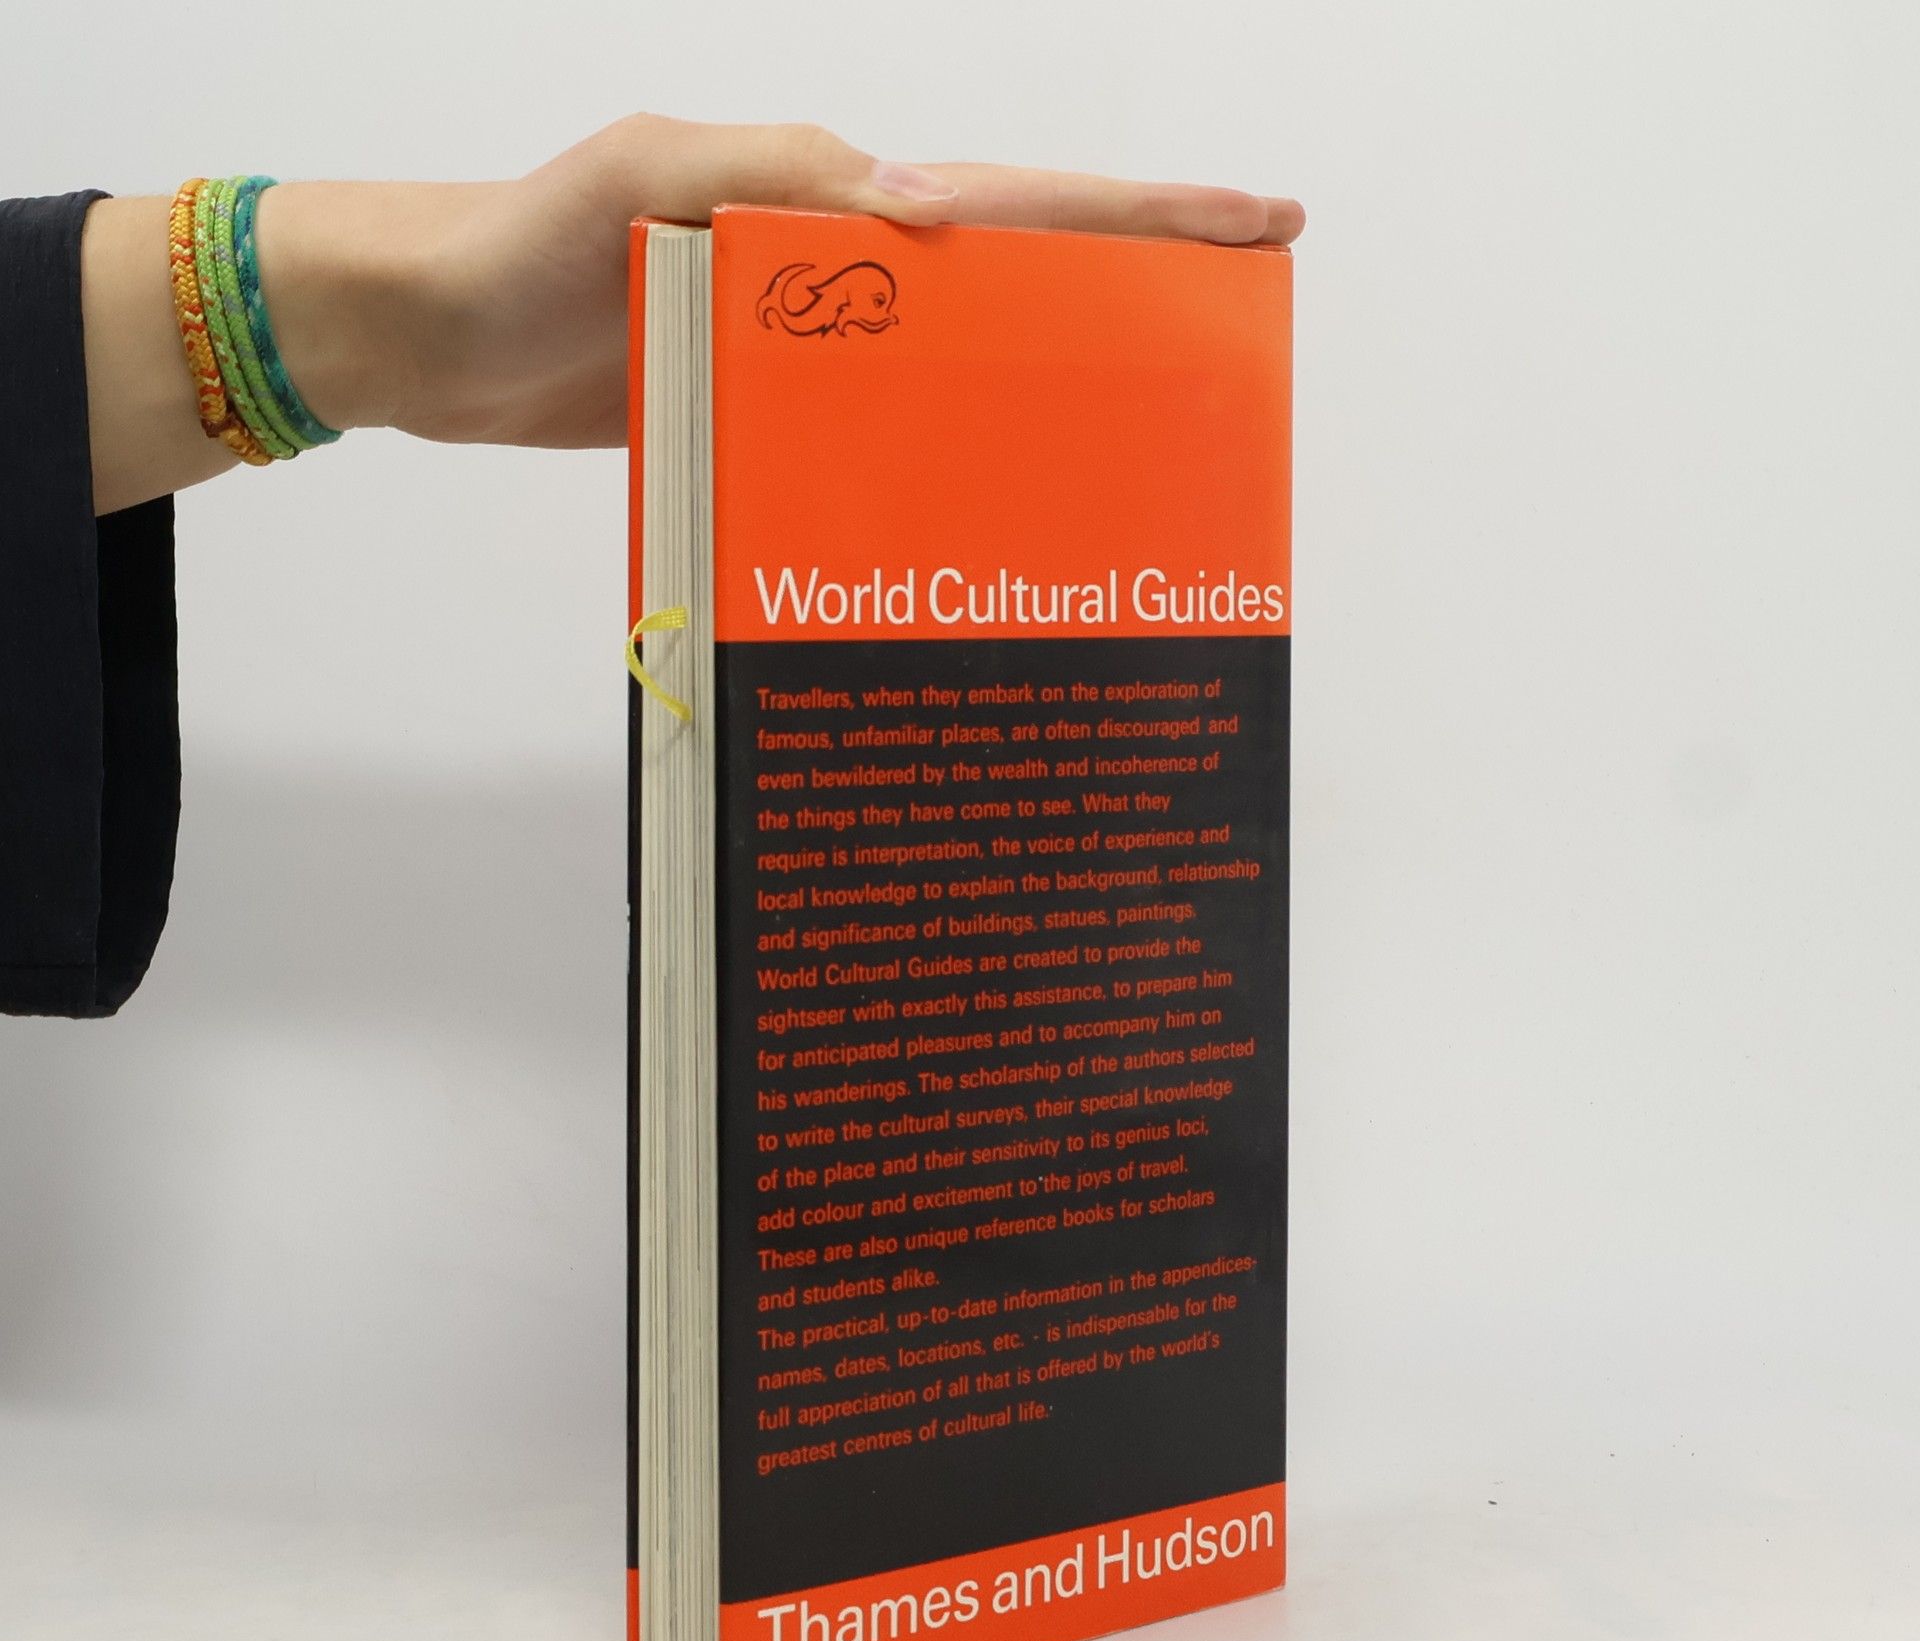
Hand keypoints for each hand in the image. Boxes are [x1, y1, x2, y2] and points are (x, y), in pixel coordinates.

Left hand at [261, 116, 1305, 448]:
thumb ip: (781, 179)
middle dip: (1134, 306)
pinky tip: (984, 509)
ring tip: (1143, 451)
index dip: (1141, 219)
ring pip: (959, 373)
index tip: (1255, 227)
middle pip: (1019, 287)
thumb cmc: (521, 242)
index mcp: (836, 203)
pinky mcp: (766, 416)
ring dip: (1051, 401)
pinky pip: (877, 437)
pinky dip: (940, 465)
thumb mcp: (648, 177)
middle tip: (1234, 347)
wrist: (430, 335)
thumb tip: (924, 205)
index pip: (1016, 205)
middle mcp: (840, 274)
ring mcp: (807, 351)